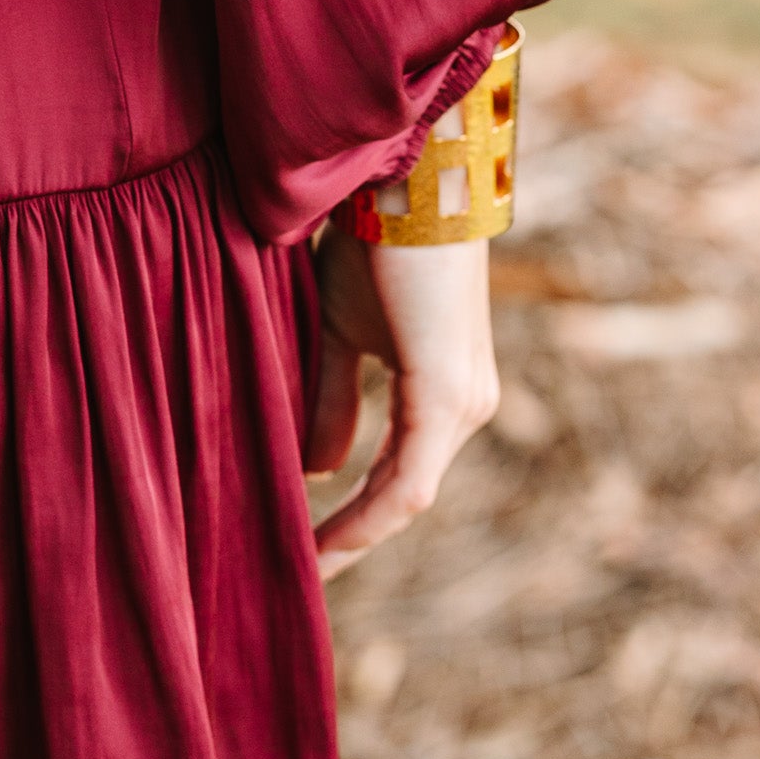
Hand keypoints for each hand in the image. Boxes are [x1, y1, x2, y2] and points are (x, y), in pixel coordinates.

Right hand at [304, 227, 497, 580]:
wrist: (404, 182)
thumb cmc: (372, 245)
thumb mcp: (338, 330)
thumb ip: (330, 397)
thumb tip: (320, 468)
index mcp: (444, 393)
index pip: (396, 476)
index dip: (351, 520)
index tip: (302, 552)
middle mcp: (466, 406)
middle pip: (401, 496)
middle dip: (350, 538)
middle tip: (294, 576)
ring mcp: (461, 405)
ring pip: (404, 496)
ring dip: (353, 536)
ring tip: (302, 569)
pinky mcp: (445, 396)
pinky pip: (406, 481)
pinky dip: (365, 517)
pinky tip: (324, 542)